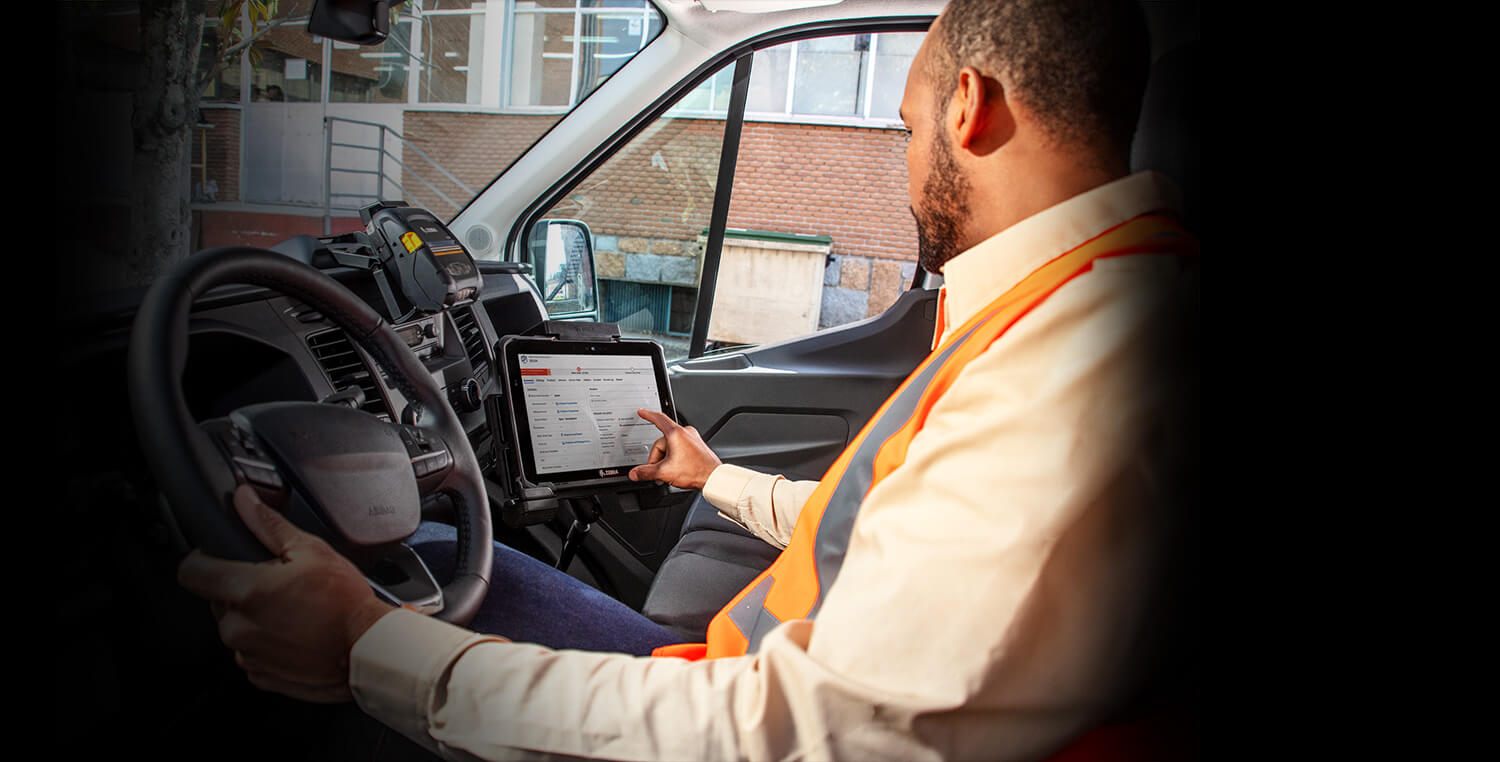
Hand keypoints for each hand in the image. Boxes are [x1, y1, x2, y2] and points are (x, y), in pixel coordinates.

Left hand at [177, 485, 395, 702]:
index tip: (219, 558)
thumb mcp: (311, 551)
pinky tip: (296, 634)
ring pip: (237, 627)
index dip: (202, 559)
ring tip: (293, 612)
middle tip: (278, 585)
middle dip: (241, 589)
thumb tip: (244, 500)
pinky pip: (252, 653)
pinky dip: (268, 643)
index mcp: (244, 590)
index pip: (190, 571)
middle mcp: (237, 627)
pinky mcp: (260, 676)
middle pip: (217, 600)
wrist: (367, 651)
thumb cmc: (345, 603)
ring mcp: (247, 655)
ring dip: (255, 618)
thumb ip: (268, 524)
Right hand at [628, 409, 720, 489]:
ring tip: (670, 473)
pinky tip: (677, 470)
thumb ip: (646, 472)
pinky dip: (674, 458)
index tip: (642, 412)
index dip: (648, 415)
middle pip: (662, 442)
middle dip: (657, 458)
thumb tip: (635, 473)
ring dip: (666, 460)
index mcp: (676, 433)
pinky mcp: (696, 445)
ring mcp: (691, 438)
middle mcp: (685, 433)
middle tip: (658, 472)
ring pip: (670, 447)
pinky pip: (679, 448)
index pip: (658, 419)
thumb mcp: (664, 472)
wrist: (713, 477)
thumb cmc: (695, 471)